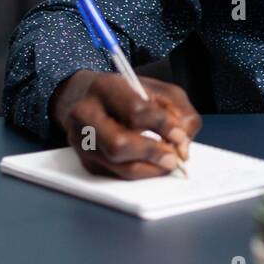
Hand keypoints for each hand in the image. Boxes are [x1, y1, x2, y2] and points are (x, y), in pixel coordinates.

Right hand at [50, 70, 202, 178]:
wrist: (87, 96)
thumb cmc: (128, 93)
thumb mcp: (159, 90)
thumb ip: (178, 112)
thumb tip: (183, 145)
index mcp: (106, 87)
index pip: (135, 111)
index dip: (163, 126)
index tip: (180, 135)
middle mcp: (86, 114)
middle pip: (119, 143)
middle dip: (152, 153)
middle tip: (174, 158)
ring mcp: (81, 140)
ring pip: (117, 164)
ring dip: (149, 169)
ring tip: (167, 163)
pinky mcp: (85, 160)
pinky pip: (115, 175)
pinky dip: (140, 173)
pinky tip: (151, 164)